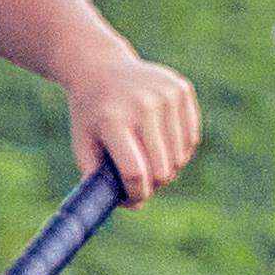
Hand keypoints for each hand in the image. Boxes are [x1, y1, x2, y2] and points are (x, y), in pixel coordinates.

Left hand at [67, 52, 202, 201]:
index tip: (132, 198)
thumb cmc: (90, 114)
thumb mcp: (83, 144)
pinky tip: (159, 141)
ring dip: (166, 167)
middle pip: (162, 169)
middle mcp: (143, 106)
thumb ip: (101, 179)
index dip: (136, 193)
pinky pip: (191, 138)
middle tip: (139, 180)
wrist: (100, 68)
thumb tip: (136, 206)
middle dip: (152, 184)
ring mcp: (166, 95)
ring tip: (146, 157)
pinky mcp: (181, 90)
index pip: (135, 172)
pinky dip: (179, 150)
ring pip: (180, 157)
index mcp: (113, 121)